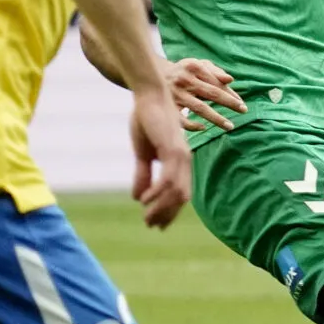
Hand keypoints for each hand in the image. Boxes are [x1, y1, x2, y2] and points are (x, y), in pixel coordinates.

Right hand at [130, 86, 191, 228]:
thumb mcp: (143, 152)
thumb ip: (143, 174)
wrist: (148, 96)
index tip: (157, 224)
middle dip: (167, 214)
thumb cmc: (146, 121)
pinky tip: (146, 200)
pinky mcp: (171, 149)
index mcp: (180, 161)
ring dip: (162, 207)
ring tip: (147, 218)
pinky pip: (169, 177)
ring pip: (177, 190)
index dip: (170, 211)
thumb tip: (139, 197)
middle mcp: (185, 160)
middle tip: (152, 226)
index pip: (180, 193)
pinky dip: (158, 192)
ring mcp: (180, 155)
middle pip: (181, 196)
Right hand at [167, 57, 243, 132]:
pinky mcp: (166, 106)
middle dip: (229, 103)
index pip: (217, 82)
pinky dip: (192, 125)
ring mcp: (174, 94)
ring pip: (199, 108)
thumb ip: (215, 71)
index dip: (231, 94)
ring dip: (216, 118)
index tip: (242, 104)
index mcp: (193, 67)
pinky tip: (203, 128)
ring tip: (230, 126)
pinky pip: (181, 119)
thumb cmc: (184, 71)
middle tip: (243, 111)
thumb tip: (231, 79)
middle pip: (212, 93)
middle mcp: (184, 80)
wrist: (152, 75)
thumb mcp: (198, 65)